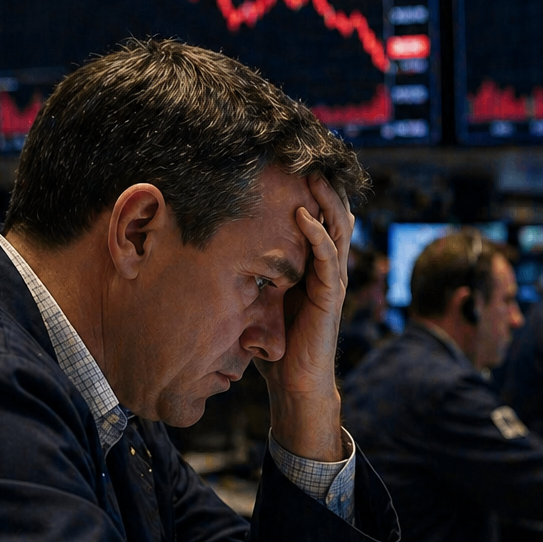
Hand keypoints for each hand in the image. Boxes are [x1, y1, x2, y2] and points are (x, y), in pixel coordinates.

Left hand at [255, 174, 352, 462]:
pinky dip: (318, 235)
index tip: (288, 163)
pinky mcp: (329, 298)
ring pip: (336, 229)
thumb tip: (206, 251)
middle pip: (332, 215)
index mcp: (311, 267)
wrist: (294, 386)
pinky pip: (328, 259)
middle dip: (321, 185)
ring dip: (325, 200)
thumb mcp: (256, 300)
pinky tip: (303, 216)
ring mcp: (331, 282)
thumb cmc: (273, 348)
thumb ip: (247, 275)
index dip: (308, 191)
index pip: (315, 219)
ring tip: (312, 174)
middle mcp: (326, 269)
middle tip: (305, 156)